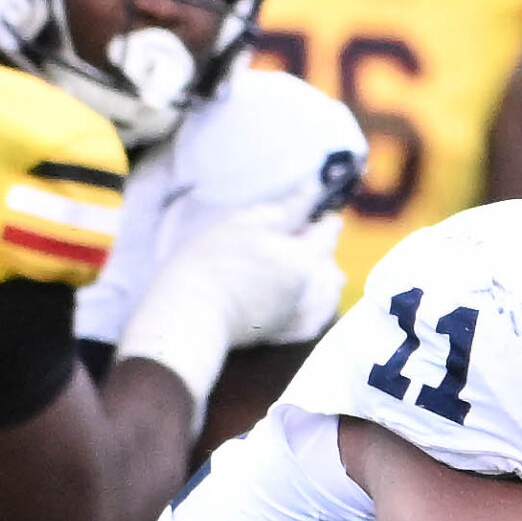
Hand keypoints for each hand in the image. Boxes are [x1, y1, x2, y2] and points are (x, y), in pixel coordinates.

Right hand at [117, 191, 343, 410]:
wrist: (192, 312)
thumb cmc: (213, 262)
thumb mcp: (246, 223)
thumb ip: (288, 207)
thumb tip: (315, 187)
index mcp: (307, 258)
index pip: (329, 232)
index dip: (323, 219)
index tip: (318, 214)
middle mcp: (315, 289)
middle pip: (330, 260)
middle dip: (318, 247)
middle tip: (292, 239)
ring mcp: (306, 314)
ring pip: (329, 288)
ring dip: (320, 274)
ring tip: (293, 267)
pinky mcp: (293, 333)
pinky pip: (319, 314)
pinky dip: (314, 301)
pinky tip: (297, 294)